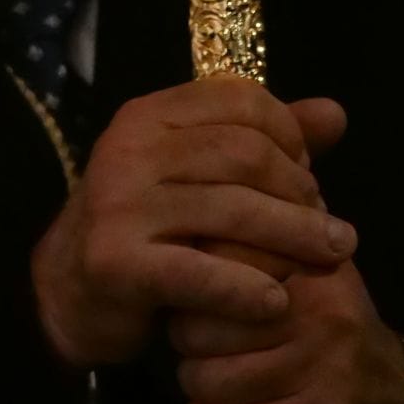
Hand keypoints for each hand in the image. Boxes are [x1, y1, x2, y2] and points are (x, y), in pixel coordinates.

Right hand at [31, 77, 352, 367]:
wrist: (67, 289)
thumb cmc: (146, 226)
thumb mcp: (195, 174)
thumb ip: (263, 141)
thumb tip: (335, 114)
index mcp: (146, 116)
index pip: (239, 100)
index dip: (290, 133)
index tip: (308, 171)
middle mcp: (127, 150)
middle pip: (246, 154)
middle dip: (301, 190)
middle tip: (330, 227)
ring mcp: (117, 205)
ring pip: (234, 211)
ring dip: (296, 238)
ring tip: (331, 258)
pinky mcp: (116, 262)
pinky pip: (203, 273)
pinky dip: (249, 289)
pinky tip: (276, 303)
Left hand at [172, 260, 403, 403]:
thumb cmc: (322, 340)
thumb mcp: (293, 280)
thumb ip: (243, 246)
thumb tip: (176, 218)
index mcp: (307, 258)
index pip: (212, 261)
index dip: (188, 291)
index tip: (199, 303)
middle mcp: (322, 304)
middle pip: (196, 326)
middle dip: (187, 348)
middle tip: (209, 354)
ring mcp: (327, 361)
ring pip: (207, 379)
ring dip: (199, 393)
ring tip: (221, 386)